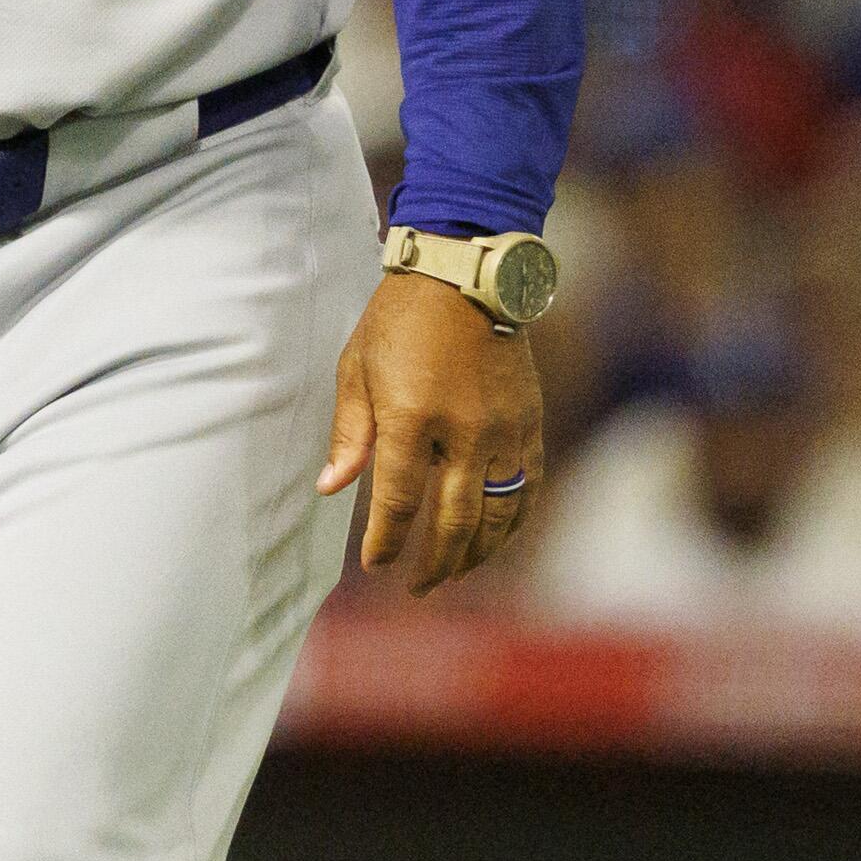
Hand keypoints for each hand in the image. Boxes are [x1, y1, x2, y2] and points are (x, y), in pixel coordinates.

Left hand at [317, 272, 543, 593]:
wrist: (463, 273)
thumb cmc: (398, 318)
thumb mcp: (357, 367)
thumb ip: (350, 434)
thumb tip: (330, 489)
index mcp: (411, 415)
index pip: (398, 501)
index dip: (386, 540)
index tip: (376, 562)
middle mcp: (462, 430)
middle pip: (453, 521)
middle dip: (433, 563)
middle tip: (417, 588)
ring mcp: (503, 428)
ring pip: (496, 514)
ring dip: (474, 553)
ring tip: (453, 574)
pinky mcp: (529, 421)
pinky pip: (527, 487)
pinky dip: (512, 522)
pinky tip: (494, 539)